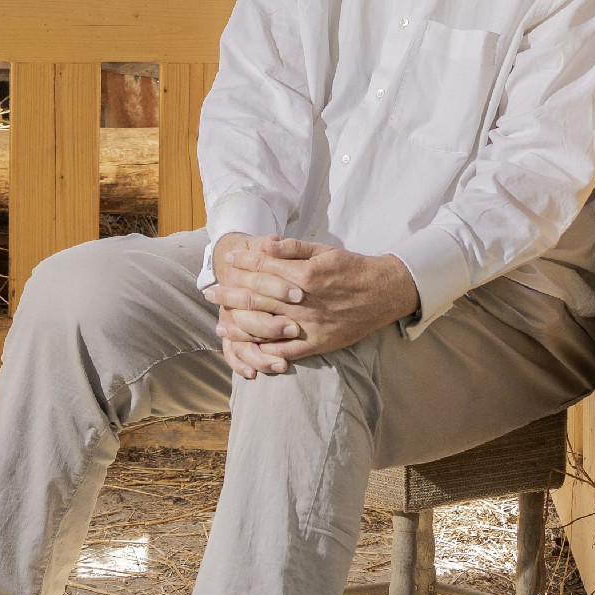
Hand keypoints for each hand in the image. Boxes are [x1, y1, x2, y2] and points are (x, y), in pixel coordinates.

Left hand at [206, 237, 420, 375]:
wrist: (384, 293)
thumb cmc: (353, 268)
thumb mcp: (325, 250)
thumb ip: (293, 248)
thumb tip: (265, 243)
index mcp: (305, 275)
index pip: (264, 267)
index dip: (242, 262)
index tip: (227, 261)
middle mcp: (304, 301)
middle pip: (257, 297)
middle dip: (231, 293)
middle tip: (209, 293)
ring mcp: (310, 325)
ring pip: (266, 326)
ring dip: (239, 325)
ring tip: (220, 323)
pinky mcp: (318, 343)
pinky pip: (285, 351)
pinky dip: (265, 351)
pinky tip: (247, 349)